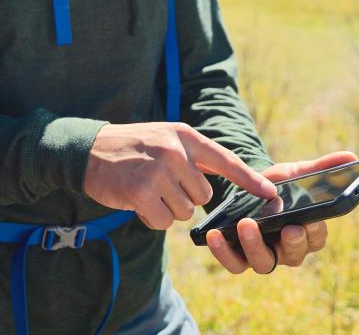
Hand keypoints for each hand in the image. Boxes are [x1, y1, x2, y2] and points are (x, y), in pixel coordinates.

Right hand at [84, 123, 275, 229]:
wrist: (88, 150)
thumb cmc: (132, 147)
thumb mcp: (165, 138)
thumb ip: (193, 155)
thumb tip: (228, 175)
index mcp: (184, 136)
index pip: (225, 160)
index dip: (249, 179)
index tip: (270, 194)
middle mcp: (174, 151)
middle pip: (202, 195)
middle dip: (183, 197)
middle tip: (159, 184)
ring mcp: (158, 171)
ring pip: (183, 211)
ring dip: (165, 207)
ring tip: (146, 188)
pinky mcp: (140, 192)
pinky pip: (162, 221)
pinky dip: (150, 217)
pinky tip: (136, 201)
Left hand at [205, 151, 357, 274]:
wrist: (247, 190)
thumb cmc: (279, 185)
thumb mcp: (298, 173)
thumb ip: (322, 167)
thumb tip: (351, 155)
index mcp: (307, 232)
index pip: (316, 238)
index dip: (315, 232)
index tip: (310, 221)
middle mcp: (287, 249)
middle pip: (294, 255)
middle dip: (291, 243)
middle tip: (287, 228)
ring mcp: (263, 255)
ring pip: (264, 263)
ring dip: (254, 246)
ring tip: (245, 224)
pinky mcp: (239, 257)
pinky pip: (234, 263)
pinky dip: (224, 252)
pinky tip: (215, 235)